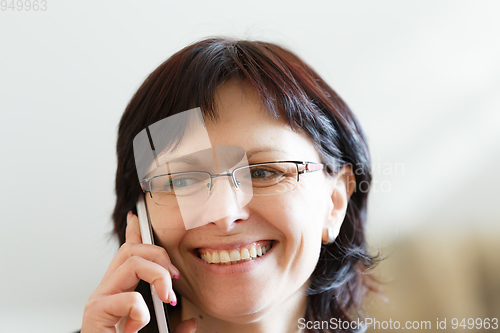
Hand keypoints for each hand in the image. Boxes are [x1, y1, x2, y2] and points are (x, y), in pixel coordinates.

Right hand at [81, 211, 195, 331]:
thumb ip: (174, 326)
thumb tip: (192, 322)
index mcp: (121, 289)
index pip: (127, 252)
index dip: (132, 231)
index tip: (137, 216)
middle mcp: (108, 289)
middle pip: (131, 249)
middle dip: (159, 254)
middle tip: (175, 279)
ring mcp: (100, 299)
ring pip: (132, 261)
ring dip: (158, 276)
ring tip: (167, 299)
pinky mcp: (95, 312)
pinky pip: (128, 298)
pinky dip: (142, 312)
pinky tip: (138, 326)